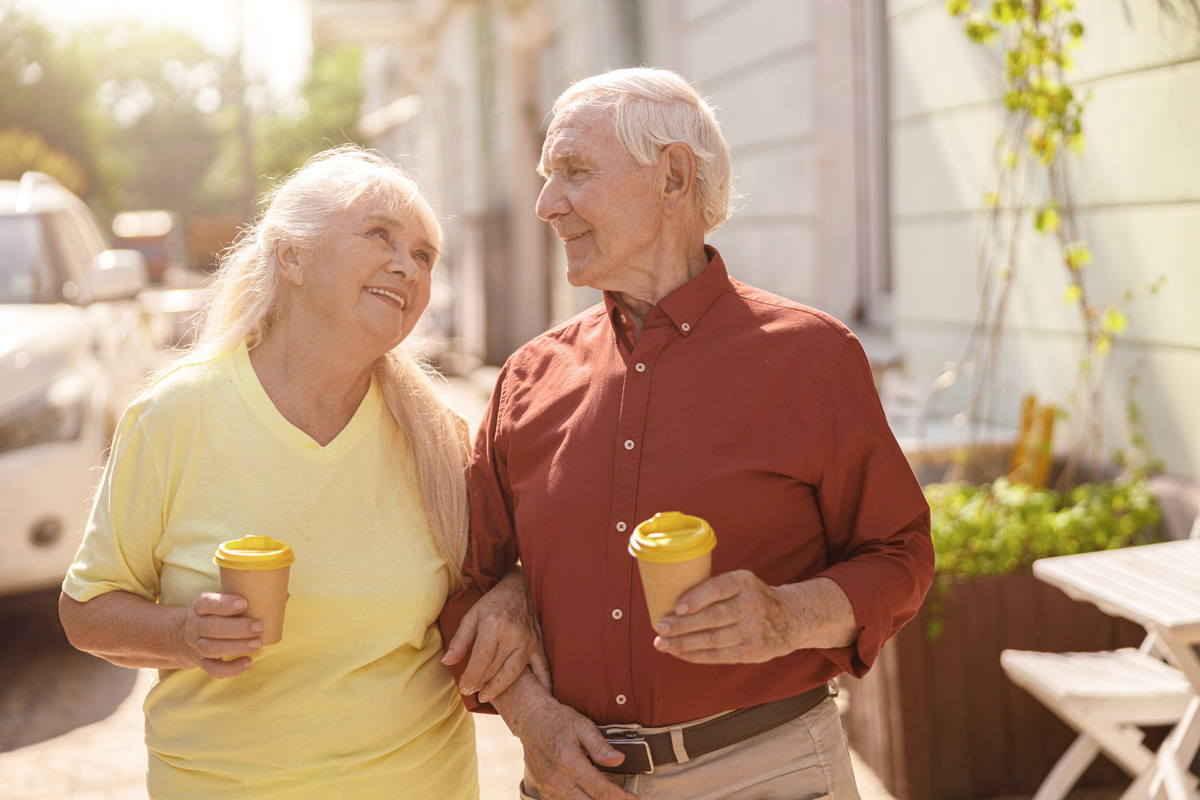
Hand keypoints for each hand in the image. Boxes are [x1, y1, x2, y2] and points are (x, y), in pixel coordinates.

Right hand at [176, 592, 262, 677]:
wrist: (182, 634)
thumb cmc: (214, 613)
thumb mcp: (219, 600)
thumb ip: (244, 596)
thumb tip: (284, 595)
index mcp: (199, 606)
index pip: (206, 603)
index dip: (224, 604)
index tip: (244, 603)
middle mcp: (195, 626)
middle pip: (212, 627)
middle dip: (238, 628)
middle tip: (260, 626)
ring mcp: (196, 646)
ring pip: (212, 649)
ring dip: (236, 647)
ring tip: (257, 644)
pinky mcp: (201, 662)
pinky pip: (214, 669)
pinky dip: (231, 669)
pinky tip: (248, 662)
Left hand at [443, 567, 550, 701]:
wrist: (520, 588)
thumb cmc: (493, 603)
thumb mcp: (472, 615)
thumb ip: (460, 640)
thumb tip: (447, 662)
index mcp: (493, 627)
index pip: (480, 661)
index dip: (471, 679)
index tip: (464, 689)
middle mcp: (513, 636)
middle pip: (495, 669)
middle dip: (481, 684)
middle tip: (473, 693)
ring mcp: (528, 642)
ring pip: (513, 673)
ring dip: (499, 688)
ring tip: (487, 696)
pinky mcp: (539, 645)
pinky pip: (542, 669)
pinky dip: (541, 684)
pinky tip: (537, 696)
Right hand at [498, 680, 637, 799]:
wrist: (531, 720)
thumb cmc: (557, 720)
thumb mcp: (582, 726)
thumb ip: (600, 746)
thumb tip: (619, 760)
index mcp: (569, 763)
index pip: (600, 790)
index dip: (620, 798)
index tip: (633, 799)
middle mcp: (557, 780)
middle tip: (625, 799)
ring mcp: (548, 788)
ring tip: (609, 797)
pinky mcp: (544, 791)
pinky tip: (589, 796)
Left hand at [651, 570, 800, 663]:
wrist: (790, 619)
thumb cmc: (752, 598)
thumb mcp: (741, 583)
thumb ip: (715, 589)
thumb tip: (670, 601)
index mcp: (745, 581)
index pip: (718, 588)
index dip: (696, 598)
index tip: (677, 608)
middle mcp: (752, 604)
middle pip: (712, 617)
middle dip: (682, 625)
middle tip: (660, 628)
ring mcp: (754, 629)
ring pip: (712, 639)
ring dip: (683, 643)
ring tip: (662, 643)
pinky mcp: (753, 651)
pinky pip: (719, 655)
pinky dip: (696, 655)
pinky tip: (679, 653)